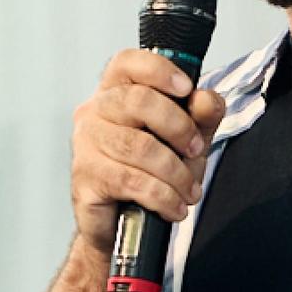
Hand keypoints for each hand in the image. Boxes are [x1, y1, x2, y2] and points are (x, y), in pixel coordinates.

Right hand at [70, 50, 226, 248]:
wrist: (121, 228)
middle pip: (137, 101)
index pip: (127, 63)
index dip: (158, 70)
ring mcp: (85, 145)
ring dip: (175, 172)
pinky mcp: (84, 178)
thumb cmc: (148, 176)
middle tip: (195, 151)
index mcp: (115, 93)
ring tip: (189, 191)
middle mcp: (94, 112)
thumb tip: (207, 99)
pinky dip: (162, 196)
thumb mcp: (185, 142)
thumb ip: (200, 117)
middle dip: (178, 127)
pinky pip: (131, 181)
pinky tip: (173, 206)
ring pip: (138, 147)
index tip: (187, 89)